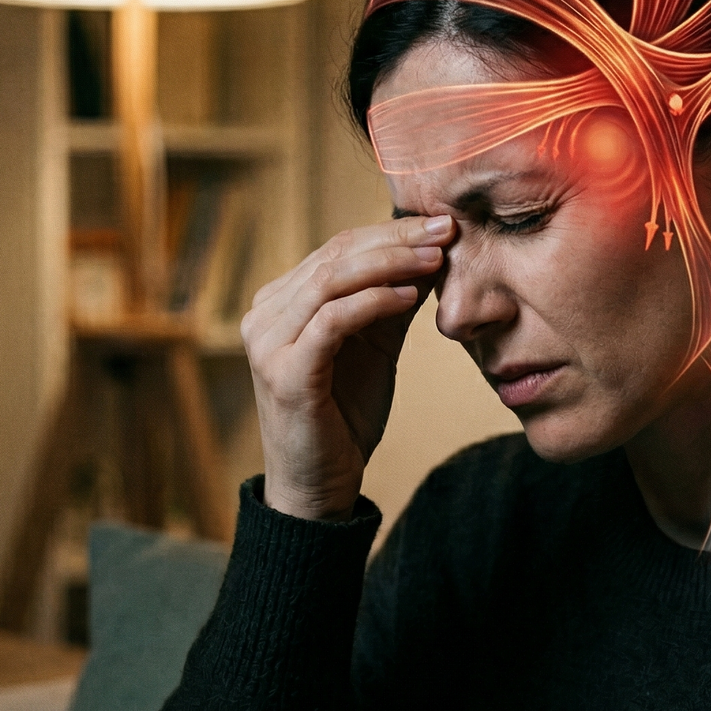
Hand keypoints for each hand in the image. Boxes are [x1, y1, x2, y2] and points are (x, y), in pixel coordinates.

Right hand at [241, 214, 454, 520]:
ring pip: (331, 280)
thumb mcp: (374, 346)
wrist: (319, 485)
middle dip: (396, 240)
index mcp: (280, 303)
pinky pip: (332, 321)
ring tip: (436, 258)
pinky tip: (411, 297)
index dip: (390, 232)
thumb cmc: (344, 415)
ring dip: (390, 264)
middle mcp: (264, 315)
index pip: (337, 249)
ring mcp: (269, 343)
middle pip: (334, 256)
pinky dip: (374, 302)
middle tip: (446, 230)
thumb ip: (393, 302)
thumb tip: (434, 252)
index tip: (442, 225)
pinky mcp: (286, 372)